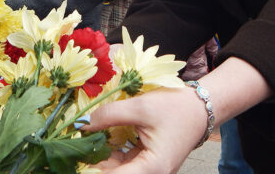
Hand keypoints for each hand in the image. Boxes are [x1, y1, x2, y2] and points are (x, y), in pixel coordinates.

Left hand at [86, 87, 206, 172]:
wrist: (200, 107)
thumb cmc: (176, 107)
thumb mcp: (141, 106)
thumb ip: (110, 114)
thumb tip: (83, 124)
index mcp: (153, 168)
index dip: (91, 171)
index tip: (74, 161)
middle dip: (93, 163)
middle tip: (73, 147)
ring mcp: (150, 170)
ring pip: (118, 169)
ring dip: (99, 158)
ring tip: (81, 142)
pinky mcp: (148, 162)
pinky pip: (124, 162)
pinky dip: (110, 152)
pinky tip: (97, 139)